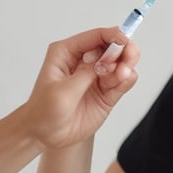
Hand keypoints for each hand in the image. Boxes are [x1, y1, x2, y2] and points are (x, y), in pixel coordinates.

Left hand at [22, 27, 139, 148]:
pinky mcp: (106, 92)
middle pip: (112, 46)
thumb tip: (106, 60)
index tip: (125, 42)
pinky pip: (123, 80)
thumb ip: (85, 74)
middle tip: (127, 60)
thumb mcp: (62, 91)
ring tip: (122, 75)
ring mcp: (96, 76)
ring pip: (121, 62)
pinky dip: (127, 79)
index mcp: (67, 52)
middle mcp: (84, 61)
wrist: (46, 136)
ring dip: (126, 66)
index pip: (95, 36)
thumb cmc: (44, 111)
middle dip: (124, 51)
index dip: (113, 36)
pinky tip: (122, 81)